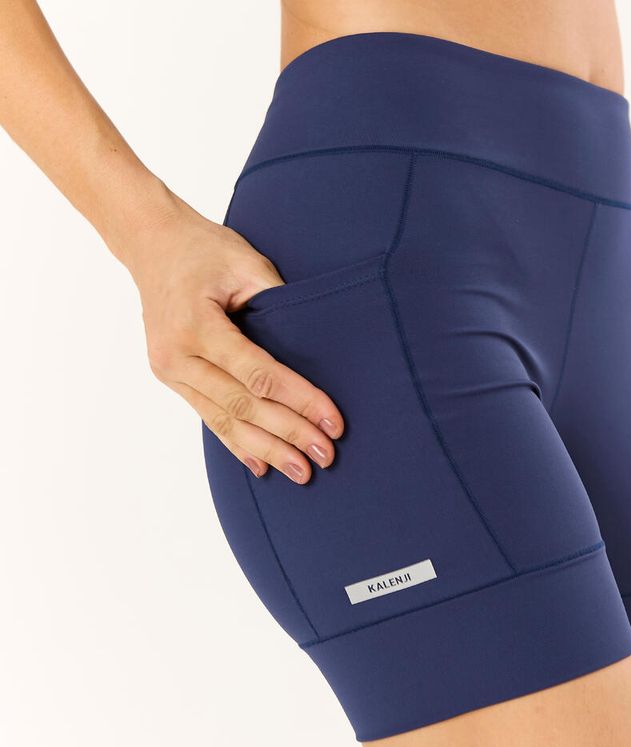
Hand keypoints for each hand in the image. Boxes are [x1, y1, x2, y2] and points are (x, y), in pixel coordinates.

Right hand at [126, 194, 343, 483]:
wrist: (151, 244)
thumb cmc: (202, 249)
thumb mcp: (244, 262)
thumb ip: (276, 302)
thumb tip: (316, 347)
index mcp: (197, 324)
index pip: (258, 374)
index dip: (299, 400)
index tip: (332, 421)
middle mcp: (178, 355)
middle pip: (242, 406)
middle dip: (289, 433)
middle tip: (325, 456)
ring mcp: (171, 370)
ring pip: (224, 420)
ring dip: (267, 449)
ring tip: (301, 471)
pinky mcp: (173, 378)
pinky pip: (209, 417)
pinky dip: (236, 443)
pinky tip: (261, 465)